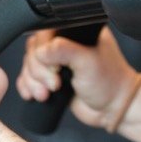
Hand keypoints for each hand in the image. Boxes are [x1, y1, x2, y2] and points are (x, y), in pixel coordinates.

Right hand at [16, 25, 140, 132]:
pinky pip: (28, 78)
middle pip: (33, 50)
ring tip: (47, 93)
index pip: (44, 33)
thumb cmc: (109, 83)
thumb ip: (63, 50)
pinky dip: (27, 86)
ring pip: (29, 65)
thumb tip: (40, 52)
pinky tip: (34, 94)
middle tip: (54, 84)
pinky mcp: (51, 78)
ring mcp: (57, 62)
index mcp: (76, 32)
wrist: (113, 109)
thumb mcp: (87, 62)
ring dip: (32, 81)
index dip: (42, 51)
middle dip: (38, 71)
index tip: (55, 68)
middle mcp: (65, 44)